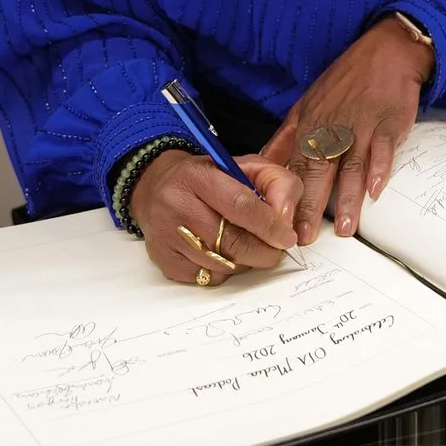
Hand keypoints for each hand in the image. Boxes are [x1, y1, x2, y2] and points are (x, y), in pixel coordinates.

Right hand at [129, 150, 302, 284]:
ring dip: (245, 262)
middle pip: (232, 242)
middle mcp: (177, 206)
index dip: (270, 225)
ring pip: (222, 265)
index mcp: (198, 177)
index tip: (287, 237)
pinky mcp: (165, 260)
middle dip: (264, 251)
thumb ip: (277, 183)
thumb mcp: (247, 166)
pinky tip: (222, 254)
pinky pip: (207, 278)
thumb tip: (287, 220)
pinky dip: (224, 272)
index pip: (240, 205)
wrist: (158, 187)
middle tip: (276, 249)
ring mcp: (167, 236)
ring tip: (247, 246)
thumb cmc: (209, 178)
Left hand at [261, 17, 432, 243]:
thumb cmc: (345, 81)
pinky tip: (377, 190)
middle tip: (307, 237)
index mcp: (310, 126)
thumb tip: (262, 163)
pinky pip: (383, 149)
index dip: (287, 197)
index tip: (280, 224)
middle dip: (312, 207)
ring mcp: (361, 126)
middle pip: (319, 172)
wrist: (385, 52)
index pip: (295, 167)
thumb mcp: (307, 104)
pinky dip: (380, 169)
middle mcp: (332, 128)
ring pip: (351, 166)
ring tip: (346, 229)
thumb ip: (286, 137)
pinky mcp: (387, 122)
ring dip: (348, 198)